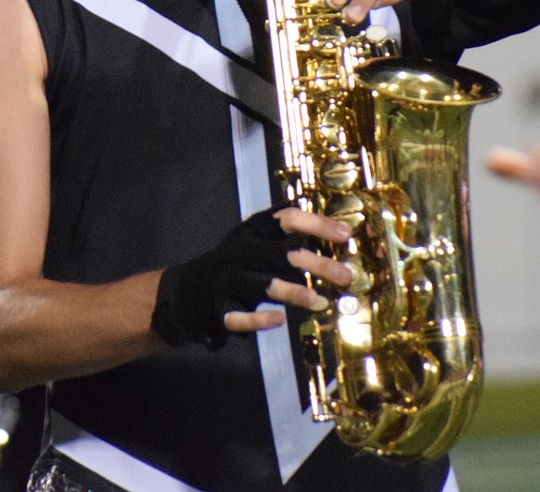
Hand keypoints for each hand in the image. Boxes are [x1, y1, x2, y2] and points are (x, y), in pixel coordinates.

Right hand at [151, 206, 352, 348]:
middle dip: (316, 264)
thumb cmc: (241, 262)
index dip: (317, 224)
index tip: (346, 235)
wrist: (193, 289)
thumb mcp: (259, 240)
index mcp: (254, 229)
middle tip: (346, 276)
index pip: (288, 219)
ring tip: (317, 300)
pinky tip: (278, 321)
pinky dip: (258, 319)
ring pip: (262, 284)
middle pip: (281, 253)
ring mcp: (228, 278)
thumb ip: (290, 237)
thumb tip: (340, 236)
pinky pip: (239, 315)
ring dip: (290, 291)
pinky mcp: (220, 308)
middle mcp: (240, 250)